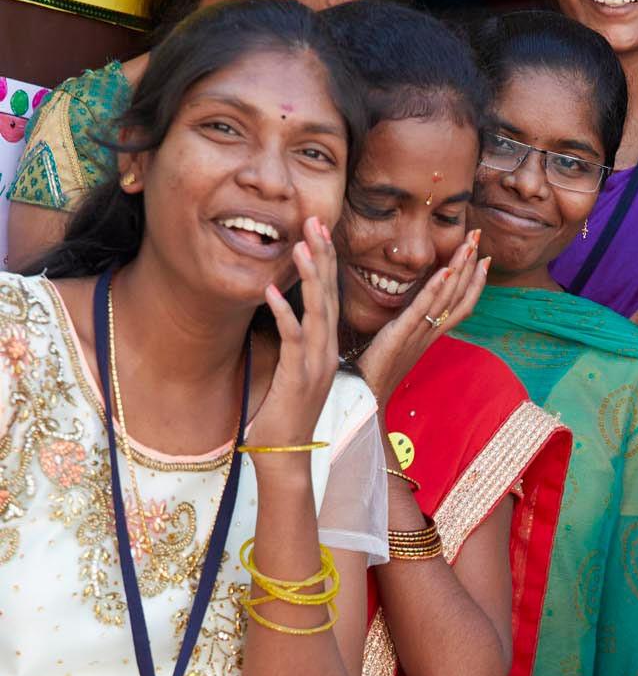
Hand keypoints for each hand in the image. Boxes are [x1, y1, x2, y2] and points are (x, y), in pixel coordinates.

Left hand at [251, 218, 340, 450]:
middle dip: (323, 256)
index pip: (329, 296)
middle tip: (316, 220)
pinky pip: (293, 338)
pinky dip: (283, 312)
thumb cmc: (284, 416)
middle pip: (328, 295)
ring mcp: (316, 365)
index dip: (325, 262)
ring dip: (309, 277)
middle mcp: (326, 353)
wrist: (288, 456)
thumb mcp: (292, 373)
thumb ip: (292, 344)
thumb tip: (282, 317)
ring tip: (300, 245)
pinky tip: (270, 289)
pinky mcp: (299, 377)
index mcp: (326, 349)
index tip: (318, 230)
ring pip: (317, 312)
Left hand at [356, 231, 489, 405]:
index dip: (475, 282)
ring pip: (447, 298)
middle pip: (460, 295)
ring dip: (460, 268)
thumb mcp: (400, 342)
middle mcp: (431, 333)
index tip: (484, 259)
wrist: (367, 395)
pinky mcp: (401, 334)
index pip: (462, 304)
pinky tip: (446, 270)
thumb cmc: (378, 370)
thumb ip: (409, 324)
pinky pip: (423, 310)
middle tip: (480, 237)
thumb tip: (412, 311)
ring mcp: (419, 333)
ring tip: (470, 245)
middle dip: (472, 265)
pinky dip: (436, 289)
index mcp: (432, 334)